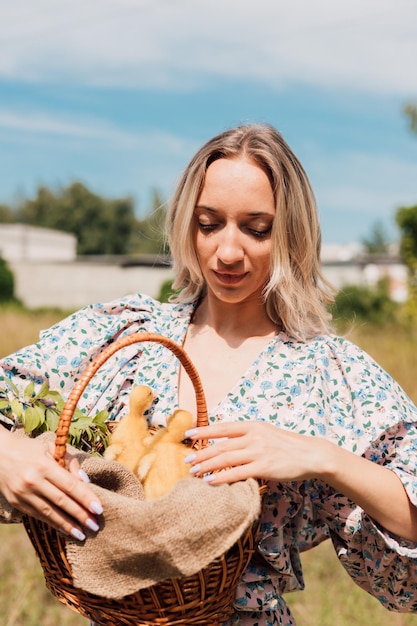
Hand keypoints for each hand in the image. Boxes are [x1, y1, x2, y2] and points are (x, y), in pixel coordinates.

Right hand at [0, 429, 102, 539]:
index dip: (85, 498)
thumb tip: (85, 481)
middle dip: (80, 515)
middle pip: (61, 501)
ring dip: (67, 525)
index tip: (99, 509)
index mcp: (44, 465)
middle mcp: (33, 481)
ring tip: (82, 534)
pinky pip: (38, 516)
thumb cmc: (30, 449)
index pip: (70, 485)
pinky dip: (53, 524)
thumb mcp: (51, 448)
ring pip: (49, 513)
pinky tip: (65, 531)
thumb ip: (70, 463)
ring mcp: (23, 494)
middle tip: (95, 526)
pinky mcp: (16, 503)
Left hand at [185, 421, 330, 483]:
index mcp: (253, 425)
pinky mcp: (264, 467)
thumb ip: (247, 436)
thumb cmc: (287, 445)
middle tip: (187, 460)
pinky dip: (222, 478)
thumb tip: (226, 442)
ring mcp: (259, 451)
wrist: (311, 454)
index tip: (188, 434)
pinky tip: (210, 482)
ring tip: (194, 472)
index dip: (204, 431)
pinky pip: (238, 473)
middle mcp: (254, 436)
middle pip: (221, 445)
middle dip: (201, 453)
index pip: (223, 428)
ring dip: (207, 466)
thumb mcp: (266, 433)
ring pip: (226, 459)